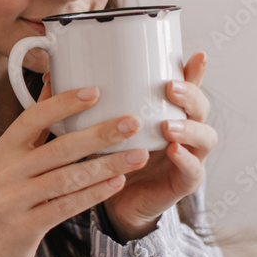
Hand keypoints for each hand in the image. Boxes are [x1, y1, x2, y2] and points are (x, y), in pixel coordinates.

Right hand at [0, 83, 147, 256]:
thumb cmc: (6, 197)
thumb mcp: (12, 160)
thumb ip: (35, 126)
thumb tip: (52, 79)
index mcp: (4, 148)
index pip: (33, 118)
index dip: (63, 104)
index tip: (95, 92)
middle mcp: (7, 170)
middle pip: (58, 148)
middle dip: (99, 134)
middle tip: (131, 122)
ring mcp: (14, 199)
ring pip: (68, 178)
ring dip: (106, 165)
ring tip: (138, 155)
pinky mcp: (26, 225)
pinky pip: (66, 206)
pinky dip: (94, 194)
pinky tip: (117, 183)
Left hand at [100, 51, 216, 242]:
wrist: (116, 201)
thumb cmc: (109, 157)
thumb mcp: (98, 126)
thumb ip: (85, 102)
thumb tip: (52, 74)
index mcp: (164, 111)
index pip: (186, 86)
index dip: (194, 71)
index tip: (195, 54)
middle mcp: (182, 130)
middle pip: (200, 107)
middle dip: (190, 94)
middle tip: (170, 87)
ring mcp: (187, 156)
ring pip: (204, 137)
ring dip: (189, 128)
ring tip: (168, 125)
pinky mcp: (182, 182)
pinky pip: (193, 171)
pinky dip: (185, 160)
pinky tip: (173, 151)